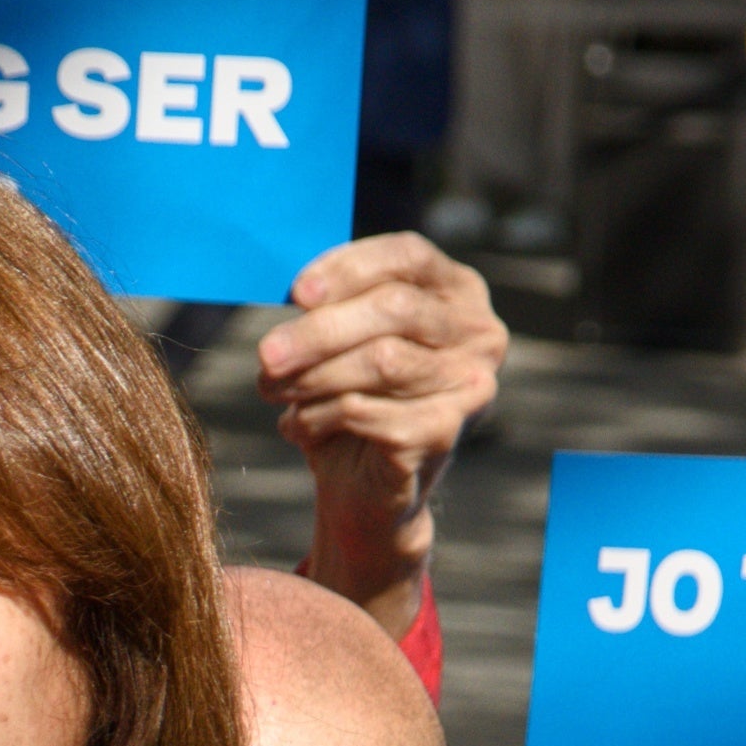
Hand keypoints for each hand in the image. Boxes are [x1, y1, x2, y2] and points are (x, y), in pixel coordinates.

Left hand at [259, 235, 506, 636]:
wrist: (365, 488)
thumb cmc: (352, 397)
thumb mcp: (342, 338)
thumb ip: (330, 304)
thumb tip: (295, 290)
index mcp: (457, 291)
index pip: (409, 257)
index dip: (350, 268)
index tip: (296, 292)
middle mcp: (479, 332)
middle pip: (396, 308)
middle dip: (320, 330)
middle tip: (266, 354)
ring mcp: (471, 384)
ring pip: (382, 360)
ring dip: (313, 376)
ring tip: (273, 390)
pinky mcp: (446, 431)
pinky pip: (369, 411)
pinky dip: (320, 417)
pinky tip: (299, 427)